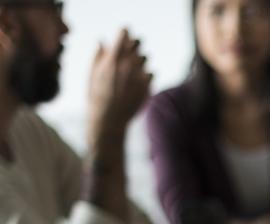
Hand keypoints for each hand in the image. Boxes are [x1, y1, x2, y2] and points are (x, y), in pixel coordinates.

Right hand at [87, 29, 152, 146]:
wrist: (109, 119)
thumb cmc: (97, 96)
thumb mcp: (92, 74)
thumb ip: (99, 55)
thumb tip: (102, 41)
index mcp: (113, 59)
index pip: (124, 34)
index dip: (124, 33)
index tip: (123, 34)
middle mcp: (128, 65)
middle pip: (138, 43)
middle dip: (133, 44)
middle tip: (128, 51)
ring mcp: (139, 75)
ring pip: (145, 57)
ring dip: (139, 60)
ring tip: (130, 69)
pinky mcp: (147, 86)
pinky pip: (151, 73)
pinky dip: (145, 75)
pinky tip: (136, 82)